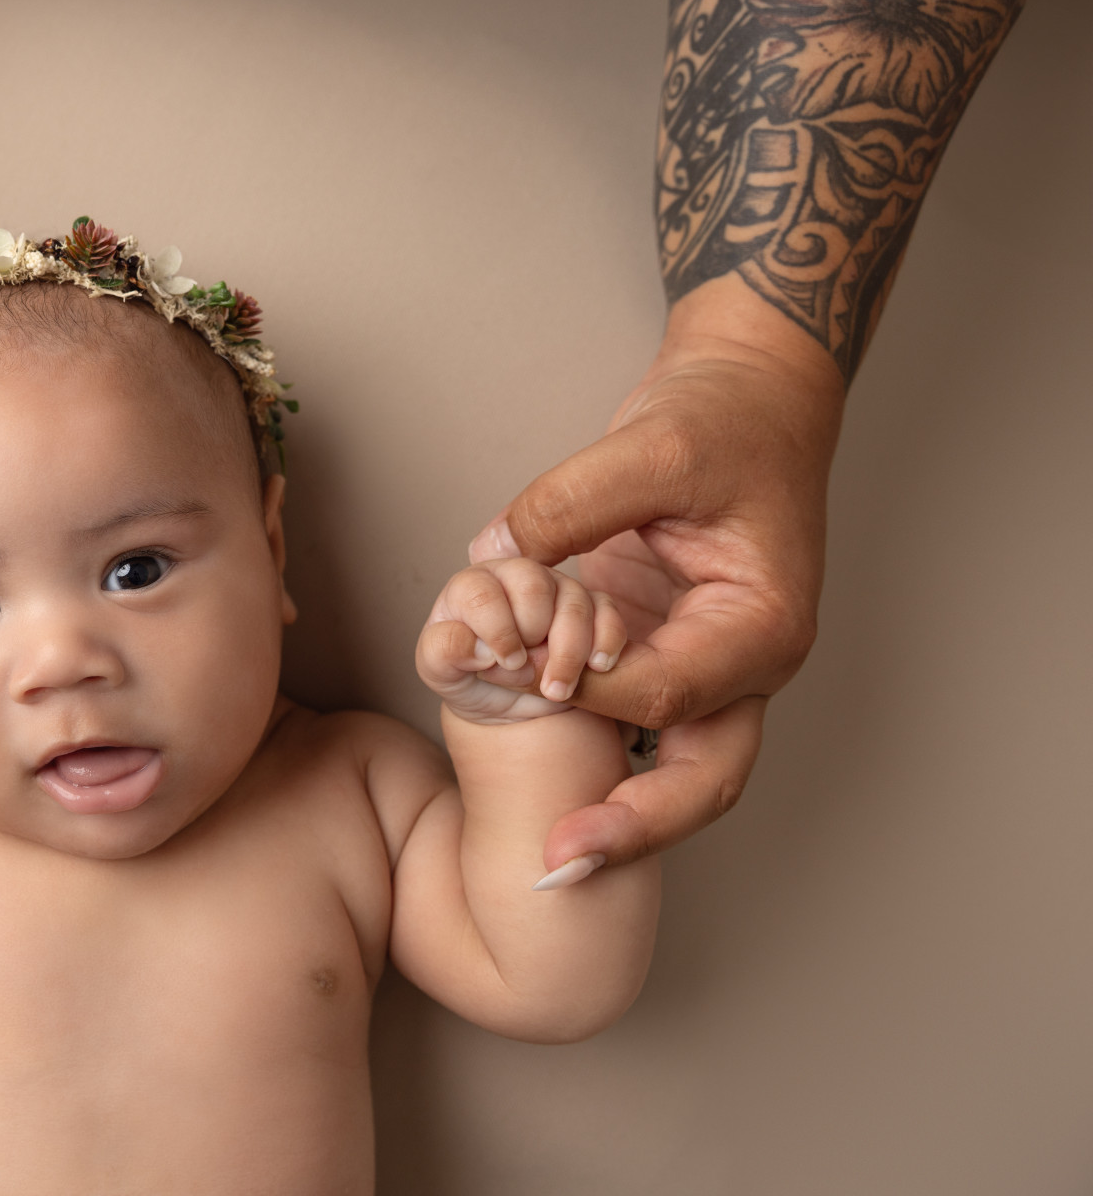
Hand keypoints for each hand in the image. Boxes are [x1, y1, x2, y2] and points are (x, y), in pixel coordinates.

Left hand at [417, 558, 626, 725]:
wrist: (504, 699)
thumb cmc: (467, 675)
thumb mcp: (440, 671)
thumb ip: (444, 652)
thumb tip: (478, 646)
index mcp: (472, 585)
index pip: (484, 593)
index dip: (497, 632)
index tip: (502, 663)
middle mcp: (515, 576)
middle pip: (535, 588)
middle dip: (535, 638)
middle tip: (527, 673)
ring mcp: (556, 587)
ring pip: (575, 603)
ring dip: (570, 653)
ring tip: (557, 690)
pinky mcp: (591, 605)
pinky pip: (608, 612)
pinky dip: (607, 641)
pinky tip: (598, 667)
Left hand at [467, 293, 843, 868]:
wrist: (748, 396)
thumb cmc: (725, 419)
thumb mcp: (652, 445)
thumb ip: (572, 502)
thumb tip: (495, 553)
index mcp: (763, 624)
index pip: (673, 690)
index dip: (593, 695)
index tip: (521, 686)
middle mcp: (744, 663)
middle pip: (704, 775)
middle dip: (632, 826)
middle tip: (556, 862)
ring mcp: (707, 667)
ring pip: (675, 769)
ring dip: (618, 814)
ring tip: (550, 858)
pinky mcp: (664, 654)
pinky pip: (632, 725)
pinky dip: (592, 753)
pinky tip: (540, 783)